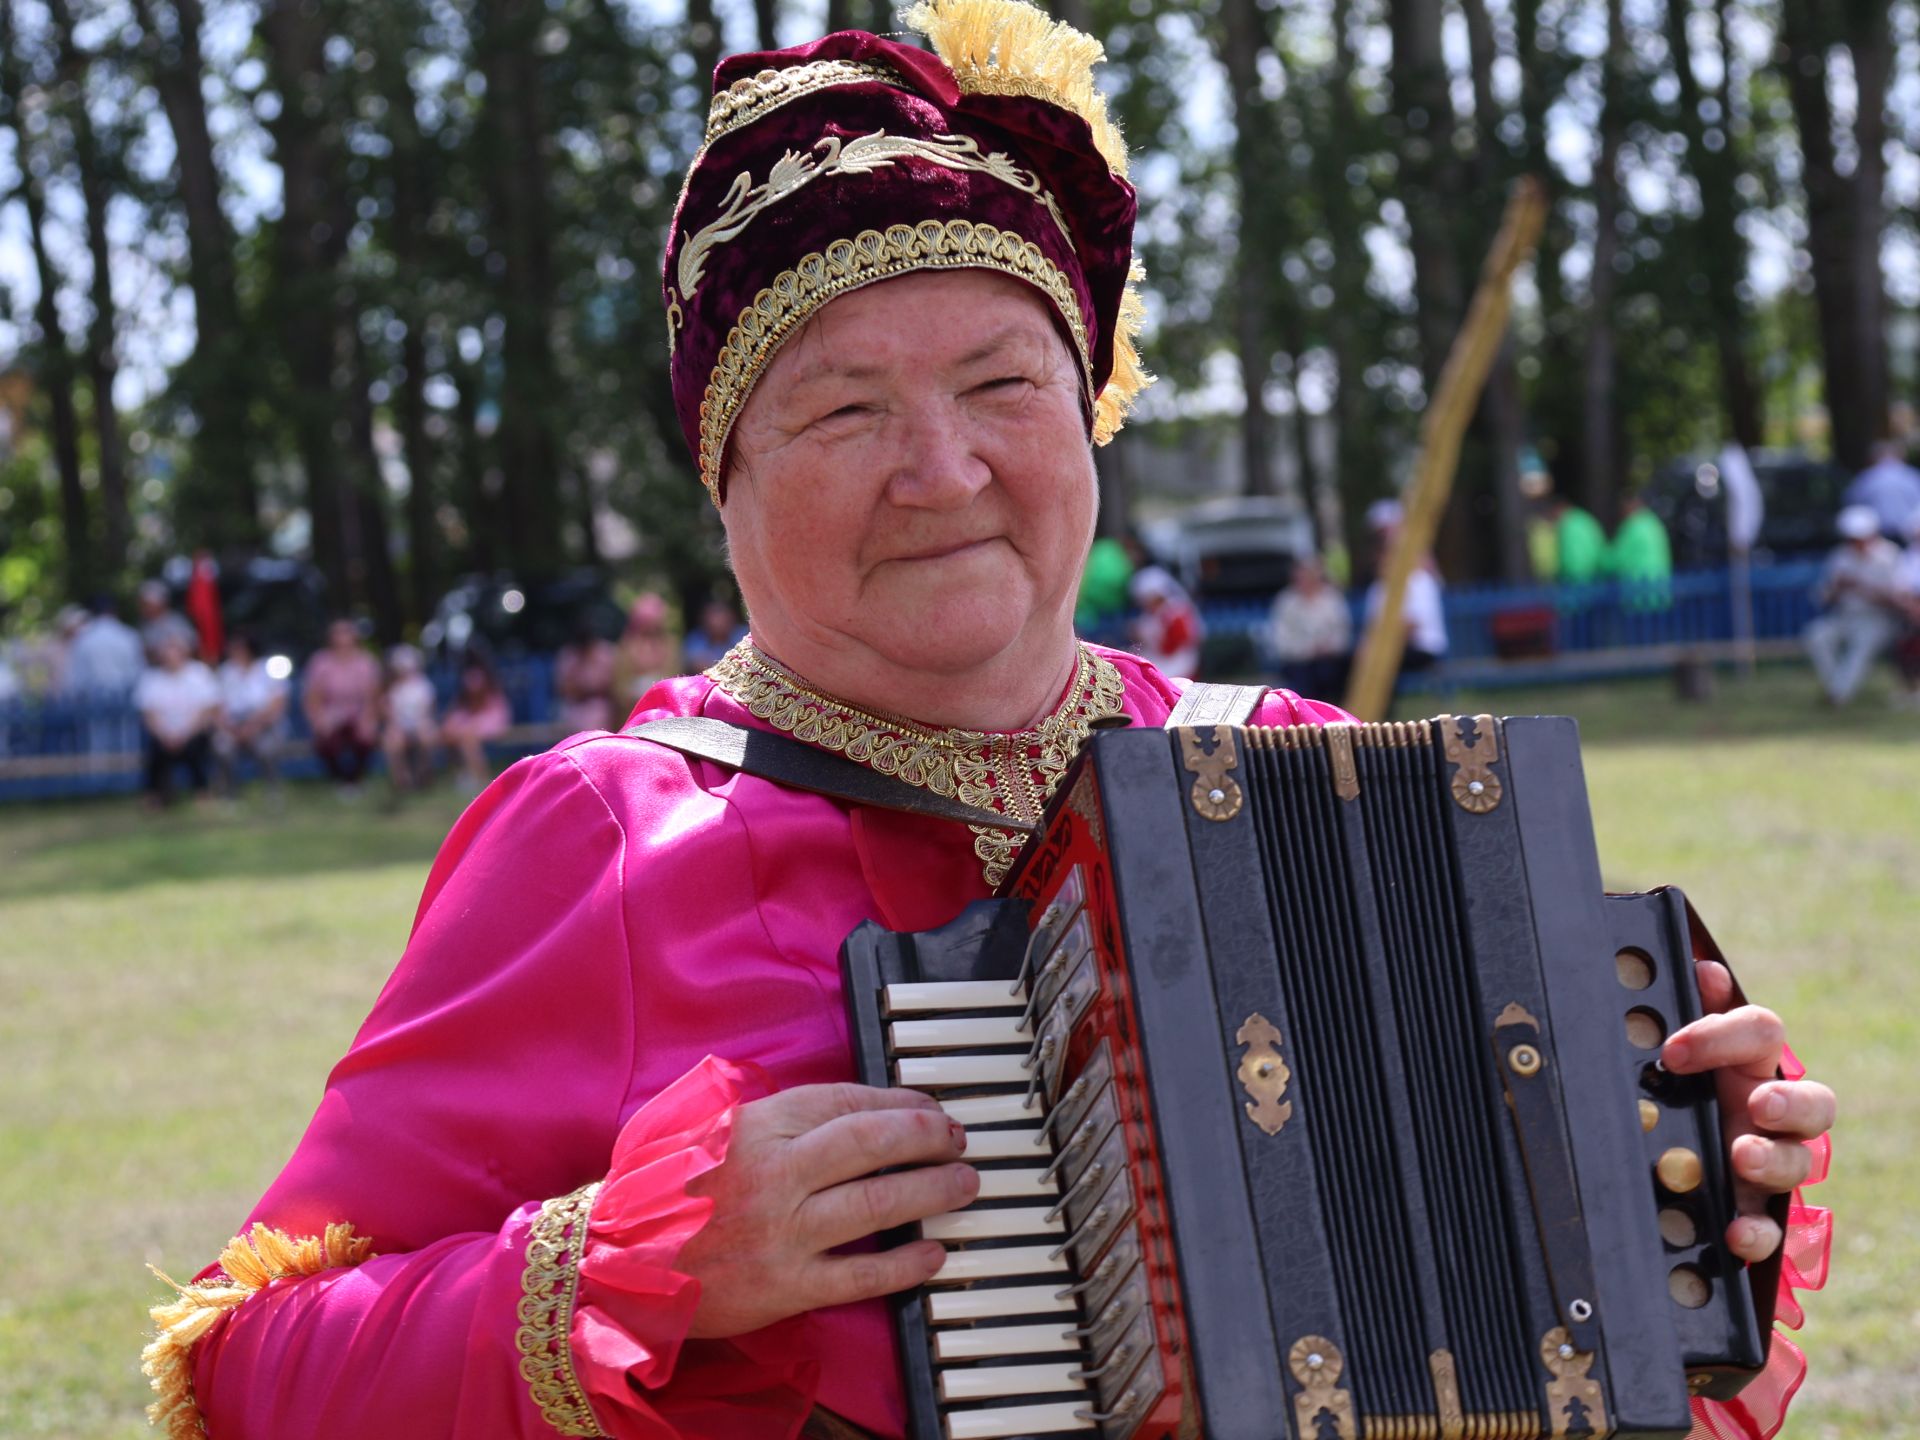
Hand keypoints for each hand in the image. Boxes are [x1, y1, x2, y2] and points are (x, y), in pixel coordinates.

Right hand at [675, 1083, 975, 1338]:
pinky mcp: (784, 1286)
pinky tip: (933, 1252)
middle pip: (872, 1143)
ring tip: (964, 1184)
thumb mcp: (712, 1129)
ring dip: (931, 1191)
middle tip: (958, 1138)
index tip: (929, 1107)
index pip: (845, 1103)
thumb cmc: (665, 1192)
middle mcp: (774, 1174)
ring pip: (876, 1204)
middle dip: (927, 1136)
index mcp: (756, 1127)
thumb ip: (776, 1115)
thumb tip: (854, 1107)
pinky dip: (904, 1264)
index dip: (898, 1102)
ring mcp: (782, 1232)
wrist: (617, 1262)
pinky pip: (860, 1274)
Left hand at [1662, 961, 1834, 1262]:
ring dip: (1774, 1160)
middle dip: (1788, 1102)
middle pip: (1813, 1102)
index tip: (1673, 1050)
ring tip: (1742, 1157)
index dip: (1722, 1034)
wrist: (1660, 1155)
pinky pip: (1771, 1225)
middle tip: (1758, 1105)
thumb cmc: (1675, 1085)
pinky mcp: (1757, 1207)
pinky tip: (1734, 1232)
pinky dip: (1756, 1230)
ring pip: (1800, 1161)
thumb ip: (1689, 1010)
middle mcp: (1772, 1109)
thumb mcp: (1675, 1050)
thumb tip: (1700, 967)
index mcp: (1748, 1061)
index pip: (1760, 1031)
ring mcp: (1771, 1160)